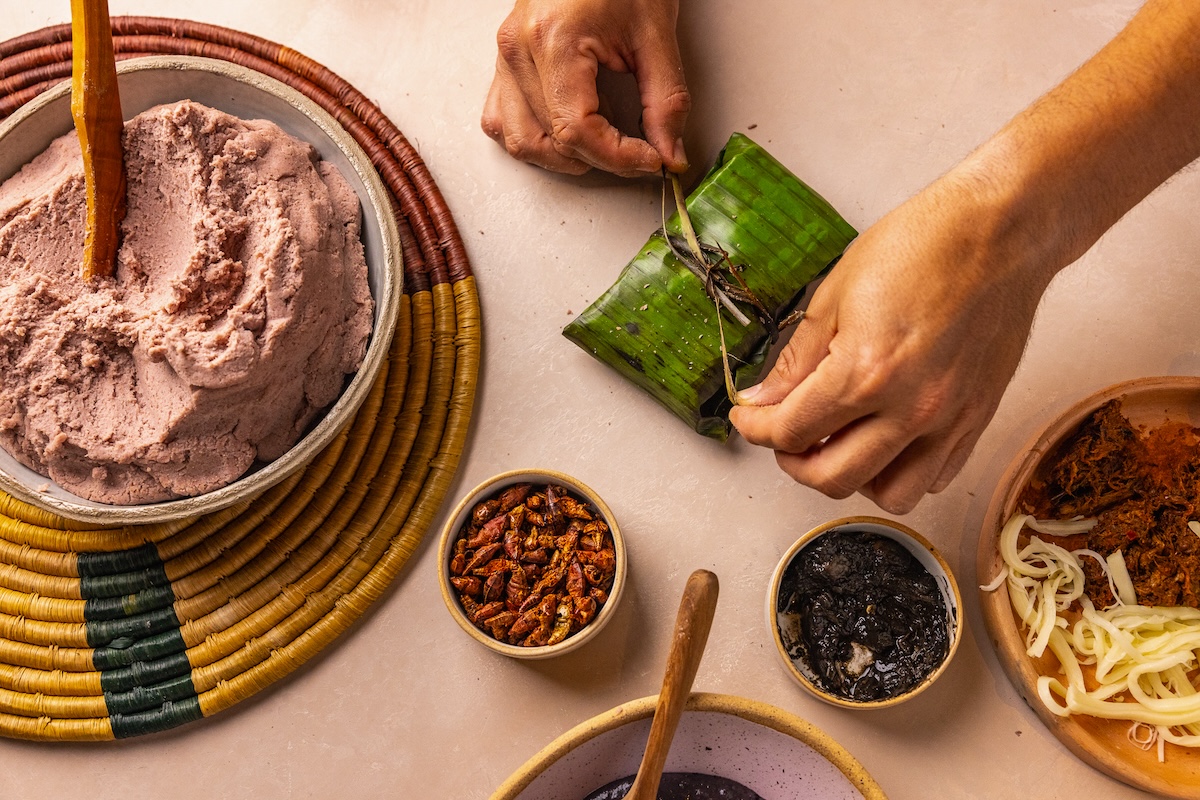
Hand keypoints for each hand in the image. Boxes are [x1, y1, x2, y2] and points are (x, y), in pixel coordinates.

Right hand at [481, 0, 689, 176]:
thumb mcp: (656, 32)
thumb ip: (665, 100)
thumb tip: (667, 153)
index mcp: (554, 39)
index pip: (577, 130)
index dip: (618, 157)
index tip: (650, 160)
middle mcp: (519, 50)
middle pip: (553, 140)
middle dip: (603, 158)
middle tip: (639, 150)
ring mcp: (505, 57)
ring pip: (520, 142)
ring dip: (564, 157)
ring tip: (603, 144)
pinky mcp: (503, 63)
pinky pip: (502, 122)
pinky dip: (534, 139)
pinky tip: (566, 131)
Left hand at [730, 169, 1055, 513]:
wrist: (1001, 231)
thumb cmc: (924, 246)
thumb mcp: (835, 293)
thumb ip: (796, 359)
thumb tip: (764, 399)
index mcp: (865, 372)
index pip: (791, 432)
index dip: (756, 429)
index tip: (749, 417)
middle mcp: (911, 408)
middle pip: (831, 477)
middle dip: (792, 461)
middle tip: (783, 435)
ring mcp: (950, 419)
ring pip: (889, 494)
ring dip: (852, 477)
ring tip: (837, 442)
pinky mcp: (978, 418)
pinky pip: (935, 477)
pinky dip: (902, 472)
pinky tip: (884, 439)